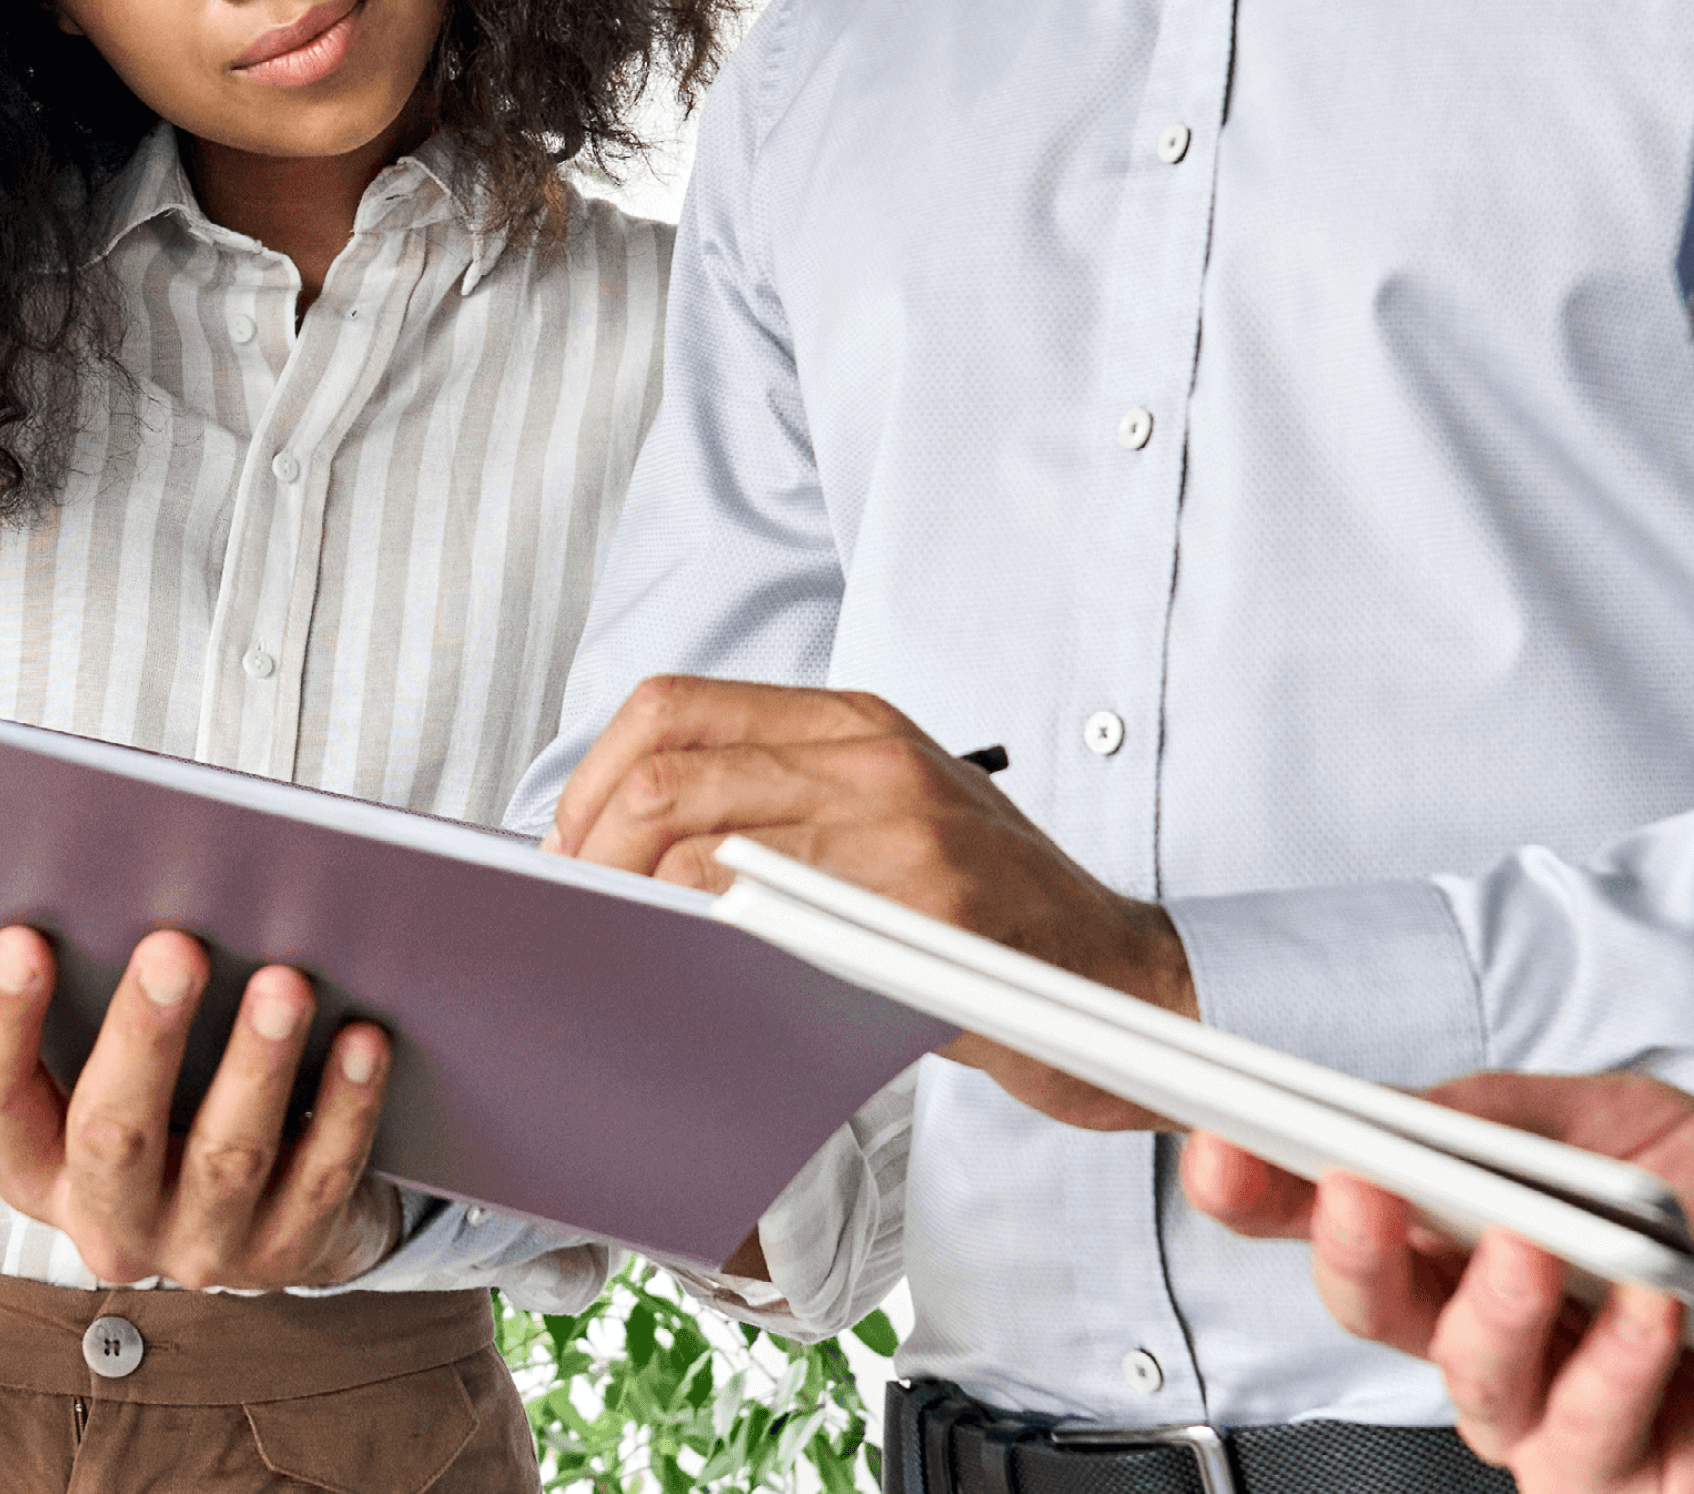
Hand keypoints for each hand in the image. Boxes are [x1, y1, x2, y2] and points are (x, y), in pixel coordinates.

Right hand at [0, 925, 401, 1289]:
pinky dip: (344, 1104)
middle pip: (112, 1131)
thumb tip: (117, 885)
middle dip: (143, 1035)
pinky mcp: (286, 1253)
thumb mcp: (106, 1073)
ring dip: (255, 1064)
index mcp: (36, 1168)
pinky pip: (320, 1175)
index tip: (20, 939)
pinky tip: (362, 1040)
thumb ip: (93, 1005)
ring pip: (225, 1157)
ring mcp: (200, 1247)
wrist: (257, 1223)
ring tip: (284, 984)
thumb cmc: (165, 1108)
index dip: (4, 1020)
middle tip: (173, 948)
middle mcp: (108, 1222)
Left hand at [547, 675, 1192, 1132]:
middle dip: (590, 849)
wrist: (1124, 980)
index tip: (568, 850)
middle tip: (574, 917)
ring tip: (618, 954)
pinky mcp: (926, 906)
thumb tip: (635, 851)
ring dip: (631, 905)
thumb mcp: (890, 823)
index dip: (593, 780)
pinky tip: (691, 983)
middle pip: (666, 771)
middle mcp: (872, 755)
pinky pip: (773, 917)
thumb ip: (783, 810)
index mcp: (854, 722)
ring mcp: (901, 825)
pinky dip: (704, 948)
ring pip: (700, 841)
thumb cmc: (994, 917)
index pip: (672, 709)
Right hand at [1182, 1073, 1693, 1493]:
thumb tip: (1400, 1106)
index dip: (1269, 1187)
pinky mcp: (1612, 1480)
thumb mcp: (1632, 1123)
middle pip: (1368, 1302)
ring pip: (1462, 1377)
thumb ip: (1508, 1115)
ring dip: (1494, 1307)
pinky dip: (1609, 1370)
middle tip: (1353, 1189)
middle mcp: (1493, 1323)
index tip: (1223, 1145)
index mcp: (1474, 1228)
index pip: (1345, 1211)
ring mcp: (1547, 1409)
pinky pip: (1572, 1439)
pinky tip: (1649, 1320)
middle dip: (1342, 1246)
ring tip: (1539, 1250)